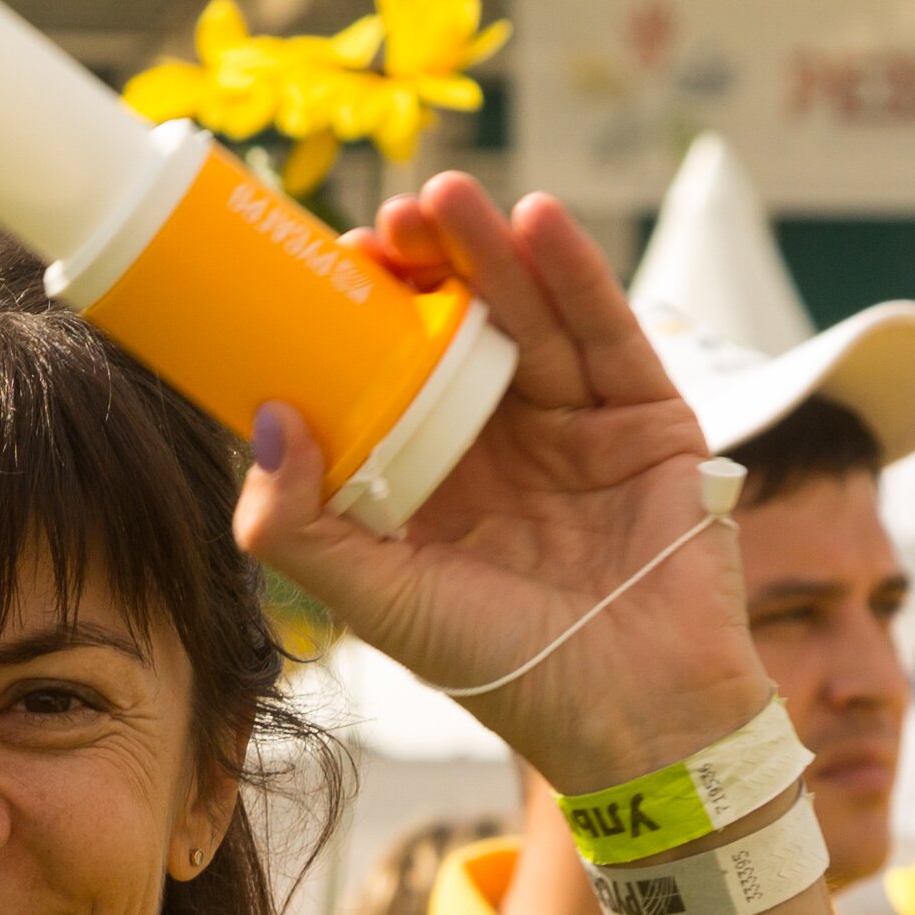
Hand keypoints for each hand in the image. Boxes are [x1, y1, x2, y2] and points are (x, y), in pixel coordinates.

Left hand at [228, 175, 757, 797]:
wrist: (634, 718)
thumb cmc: (502, 670)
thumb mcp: (380, 600)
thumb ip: (302, 529)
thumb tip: (264, 420)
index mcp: (438, 479)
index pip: (395, 374)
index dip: (364, 317)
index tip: (327, 264)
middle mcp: (507, 444)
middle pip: (464, 329)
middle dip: (428, 265)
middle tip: (390, 214)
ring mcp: (582, 427)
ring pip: (531, 319)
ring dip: (491, 251)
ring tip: (449, 196)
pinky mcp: (651, 422)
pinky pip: (609, 336)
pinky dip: (576, 275)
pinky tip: (538, 222)